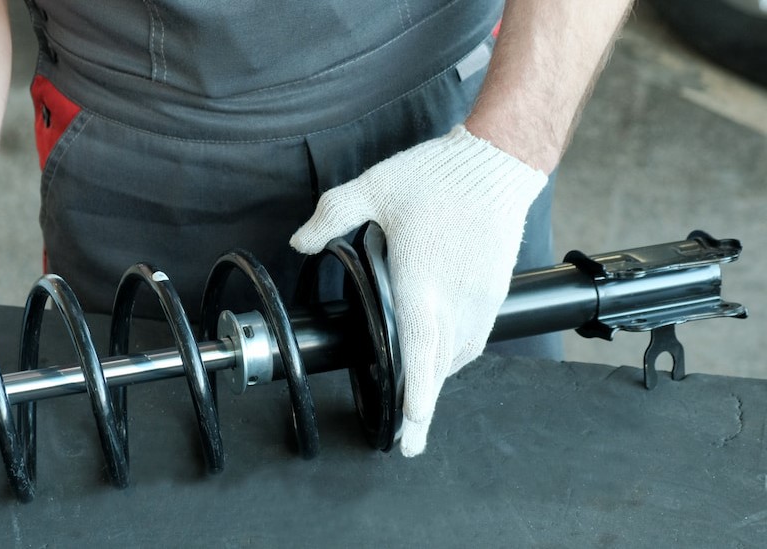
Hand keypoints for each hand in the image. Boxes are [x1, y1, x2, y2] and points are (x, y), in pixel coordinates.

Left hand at [290, 126, 545, 455]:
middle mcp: (454, 298)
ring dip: (438, 378)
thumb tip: (299, 243)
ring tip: (419, 395)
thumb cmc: (435, 176)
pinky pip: (476, 337)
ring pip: (459, 356)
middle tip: (407, 436)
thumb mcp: (373, 187)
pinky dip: (457, 356)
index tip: (410, 430)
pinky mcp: (494, 290)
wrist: (496, 162)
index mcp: (421, 281)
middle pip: (440, 367)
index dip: (416, 396)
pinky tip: (443, 355)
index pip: (418, 351)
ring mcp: (478, 297)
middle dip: (423, 405)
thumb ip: (331, 216)